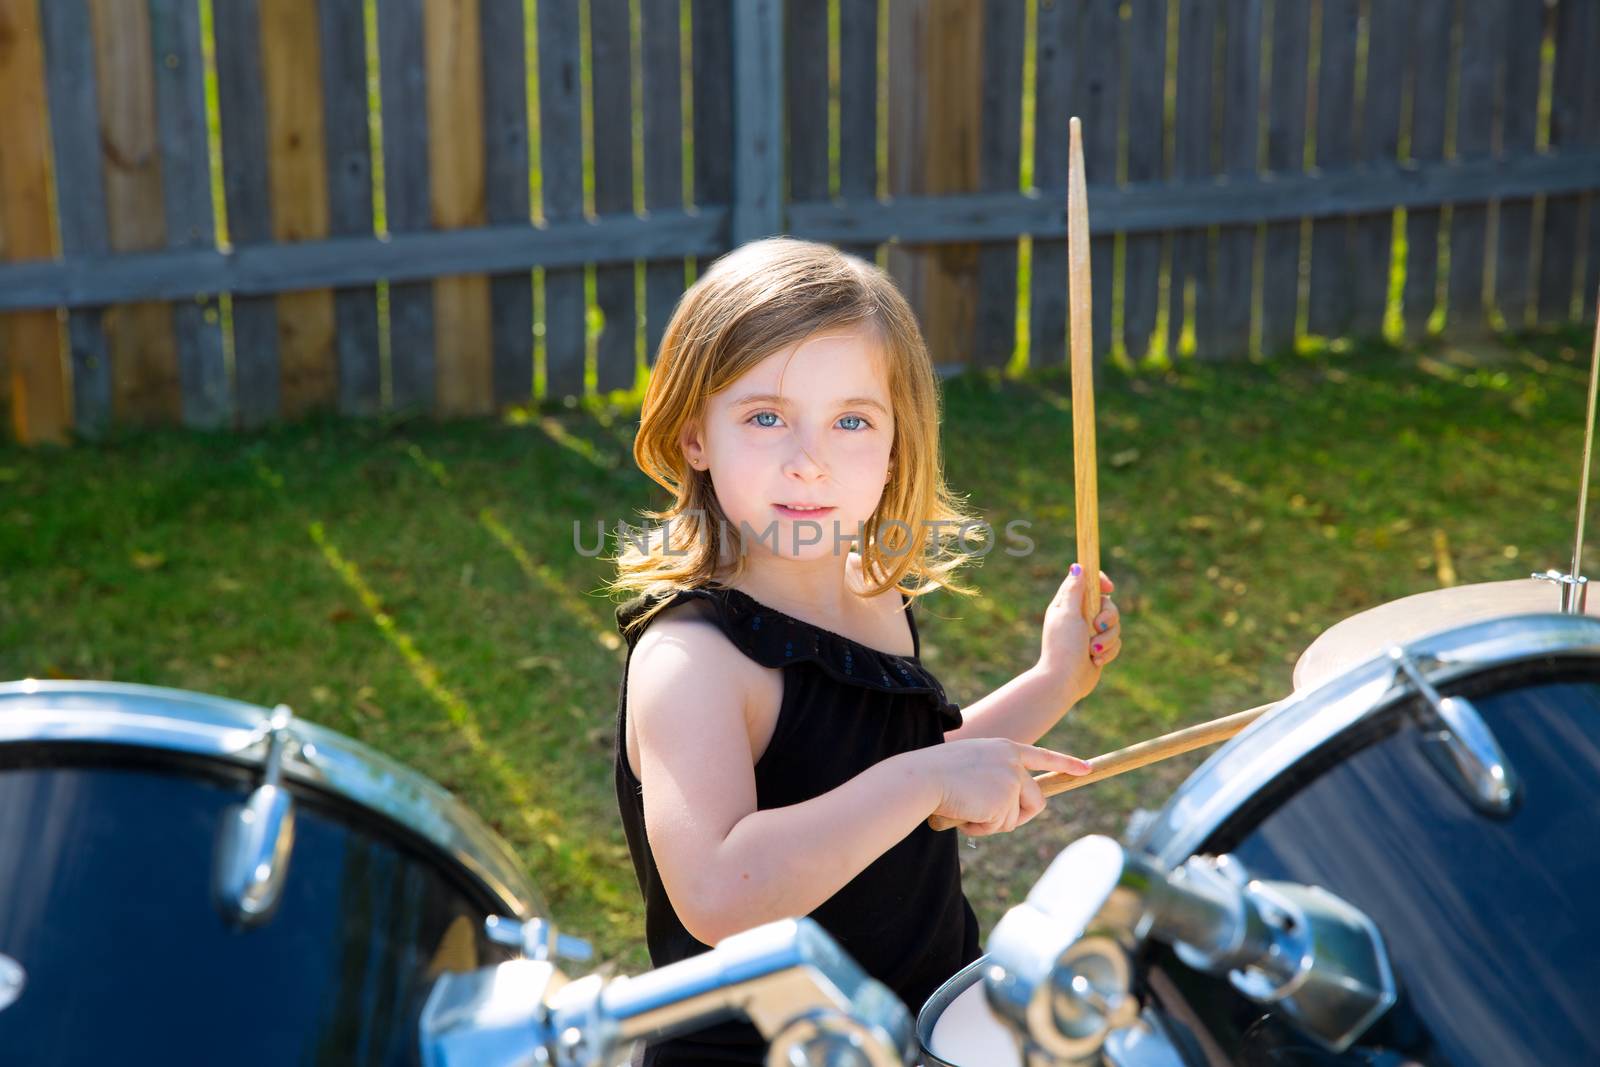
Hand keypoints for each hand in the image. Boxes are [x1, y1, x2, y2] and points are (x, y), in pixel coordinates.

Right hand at [918, 738, 1090, 835]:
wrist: (921, 779)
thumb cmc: (934, 774)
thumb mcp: (969, 768)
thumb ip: (992, 780)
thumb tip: (1003, 808)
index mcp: (1004, 748)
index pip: (1042, 756)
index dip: (1066, 763)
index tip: (1085, 769)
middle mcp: (1013, 761)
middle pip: (1036, 800)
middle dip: (1018, 817)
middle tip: (989, 820)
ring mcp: (1011, 780)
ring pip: (1015, 817)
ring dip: (991, 822)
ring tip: (966, 809)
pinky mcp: (1005, 800)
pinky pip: (1001, 826)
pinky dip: (982, 827)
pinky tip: (965, 814)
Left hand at [1038, 563, 1120, 703]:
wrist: (1064, 682)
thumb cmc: (1063, 647)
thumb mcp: (1067, 614)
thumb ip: (1073, 591)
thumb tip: (1077, 566)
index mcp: (1068, 605)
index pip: (1087, 582)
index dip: (1100, 581)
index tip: (1109, 588)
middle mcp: (1079, 617)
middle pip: (1107, 604)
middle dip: (1108, 617)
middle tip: (1097, 626)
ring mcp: (1090, 633)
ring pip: (1115, 625)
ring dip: (1107, 638)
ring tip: (1093, 650)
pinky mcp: (1100, 648)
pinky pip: (1116, 642)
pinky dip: (1108, 651)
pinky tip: (1096, 660)